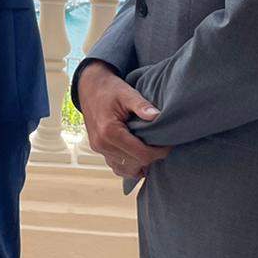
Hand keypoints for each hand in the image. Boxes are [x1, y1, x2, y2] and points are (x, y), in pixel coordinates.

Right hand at [76, 62, 172, 178]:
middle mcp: (102, 144)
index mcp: (109, 132)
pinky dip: (129, 165)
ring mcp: (98, 148)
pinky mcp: (98, 149)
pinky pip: (116, 166)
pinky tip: (138, 155)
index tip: (169, 144)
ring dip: (140, 164)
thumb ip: (142, 105)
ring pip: (126, 170)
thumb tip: (157, 116)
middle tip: (161, 146)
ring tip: (150, 151)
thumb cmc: (109, 89)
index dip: (159, 153)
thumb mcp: (127, 93)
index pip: (141, 155)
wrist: (89, 87)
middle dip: (151, 158)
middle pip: (135, 164)